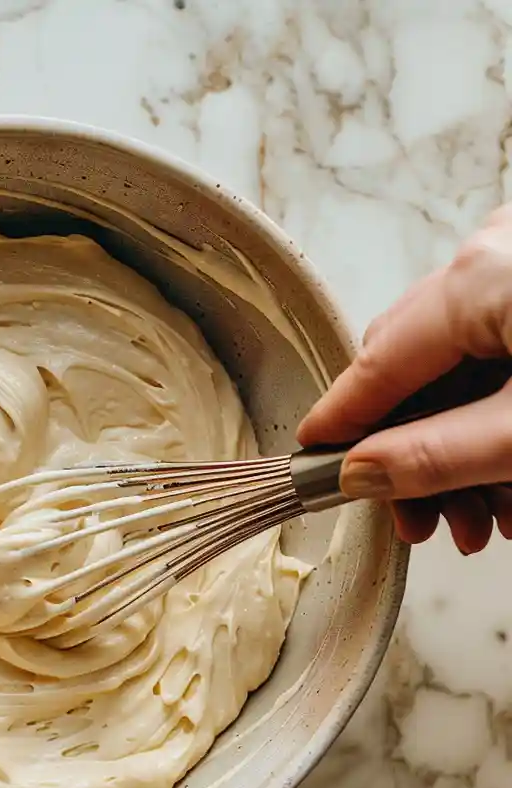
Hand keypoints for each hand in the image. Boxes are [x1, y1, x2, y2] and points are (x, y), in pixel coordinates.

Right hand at [298, 204, 511, 553]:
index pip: (374, 368)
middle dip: (413, 455)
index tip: (310, 467)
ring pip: (460, 368)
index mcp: (479, 278)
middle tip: (424, 519)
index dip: (339, 427)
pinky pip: (499, 349)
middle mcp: (495, 253)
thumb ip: (438, 455)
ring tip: (489, 513)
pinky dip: (497, 412)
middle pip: (411, 372)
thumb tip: (357, 474)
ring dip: (462, 447)